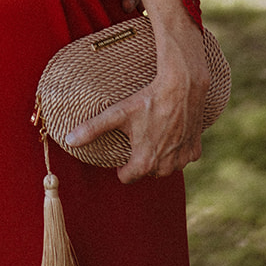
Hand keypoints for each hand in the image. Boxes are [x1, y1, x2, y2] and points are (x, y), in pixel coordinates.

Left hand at [65, 0, 209, 183]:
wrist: (181, 87)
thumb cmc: (148, 100)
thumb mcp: (117, 114)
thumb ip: (92, 129)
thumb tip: (69, 140)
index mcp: (145, 161)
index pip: (128, 178)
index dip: (121, 167)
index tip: (120, 155)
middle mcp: (166, 166)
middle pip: (147, 173)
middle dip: (141, 161)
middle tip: (136, 141)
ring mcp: (183, 159)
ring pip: (166, 167)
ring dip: (159, 157)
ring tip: (152, 137)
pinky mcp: (196, 149)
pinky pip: (183, 157)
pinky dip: (177, 150)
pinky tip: (171, 134)